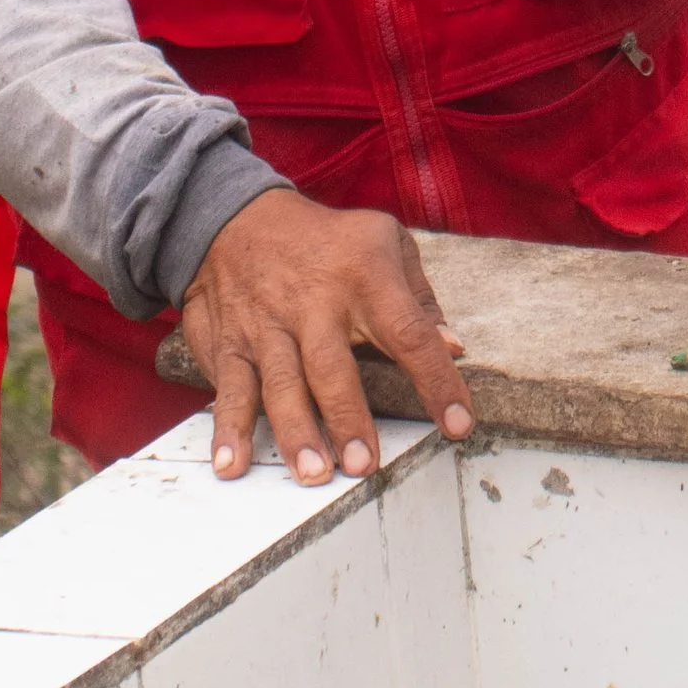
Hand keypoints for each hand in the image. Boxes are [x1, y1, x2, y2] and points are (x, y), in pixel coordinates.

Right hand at [178, 189, 472, 482]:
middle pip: (332, 365)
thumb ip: (420, 300)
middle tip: (363, 465)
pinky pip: (230, 388)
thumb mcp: (385, 241)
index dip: (436, 379)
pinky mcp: (229, 343)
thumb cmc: (328, 241)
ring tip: (313, 473)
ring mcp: (267, 325)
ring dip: (295, 431)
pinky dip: (229, 428)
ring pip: (280, 383)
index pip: (409, 332)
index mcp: (365, 276)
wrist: (234, 215)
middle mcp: (314, 302)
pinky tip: (232, 464)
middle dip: (347, 417)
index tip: (459, 425)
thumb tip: (452, 348)